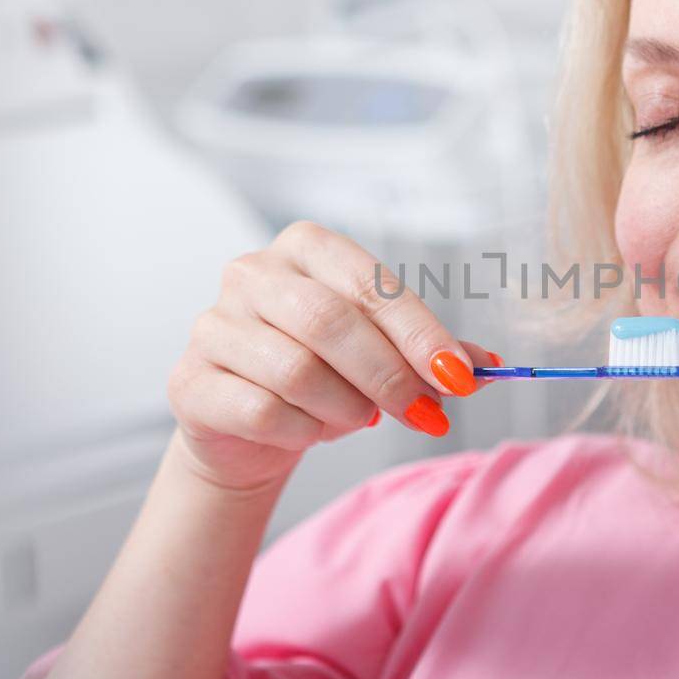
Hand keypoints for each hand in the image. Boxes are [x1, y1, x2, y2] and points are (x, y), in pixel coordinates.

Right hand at [165, 220, 497, 492]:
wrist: (248, 427)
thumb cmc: (325, 375)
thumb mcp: (383, 354)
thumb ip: (432, 354)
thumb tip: (489, 365)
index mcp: (307, 248)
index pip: (371, 284)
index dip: (420, 333)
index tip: (460, 379)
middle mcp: (253, 273)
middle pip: (329, 322)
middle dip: (388, 375)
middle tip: (426, 414)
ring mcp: (213, 324)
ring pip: (296, 369)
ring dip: (346, 407)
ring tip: (361, 419)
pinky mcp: (190, 380)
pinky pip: (261, 409)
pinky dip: (302, 430)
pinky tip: (312, 431)